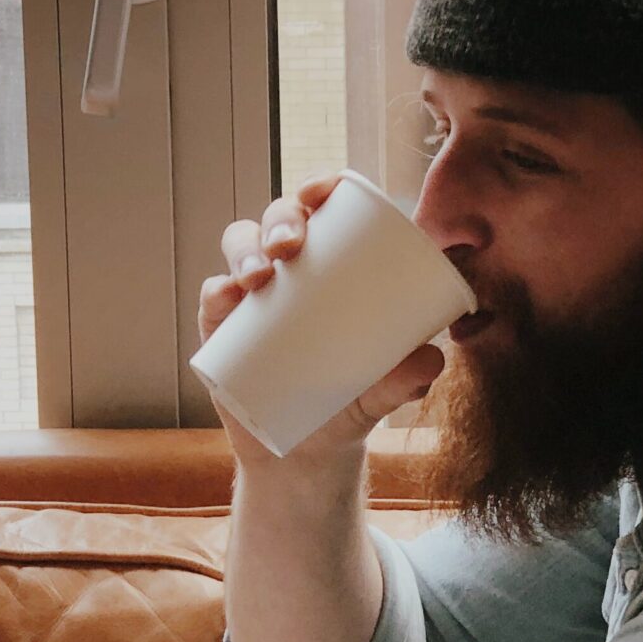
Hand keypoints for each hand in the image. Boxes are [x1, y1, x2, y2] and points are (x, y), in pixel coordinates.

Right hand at [200, 172, 446, 470]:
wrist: (307, 456)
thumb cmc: (351, 405)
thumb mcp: (383, 394)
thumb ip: (406, 379)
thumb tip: (431, 357)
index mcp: (334, 265)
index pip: (325, 209)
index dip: (321, 186)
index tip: (324, 191)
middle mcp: (289, 270)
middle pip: (279, 219)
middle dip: (281, 218)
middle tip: (291, 246)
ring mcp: (251, 297)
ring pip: (241, 247)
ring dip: (246, 250)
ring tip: (259, 277)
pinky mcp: (221, 330)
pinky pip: (212, 298)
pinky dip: (216, 291)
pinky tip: (225, 295)